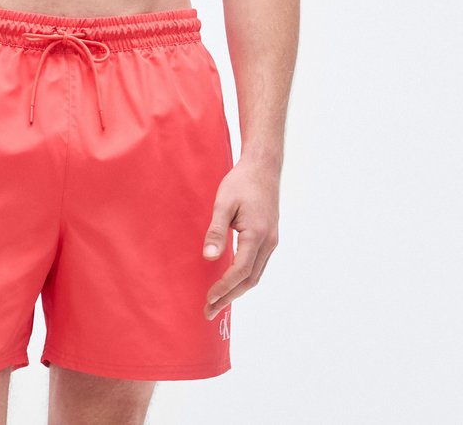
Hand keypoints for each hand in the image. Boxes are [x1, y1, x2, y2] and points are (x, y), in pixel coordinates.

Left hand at [201, 158, 279, 320]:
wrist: (263, 167)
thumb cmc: (241, 182)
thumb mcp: (223, 203)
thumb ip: (216, 231)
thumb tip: (209, 257)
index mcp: (256, 234)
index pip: (240, 271)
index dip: (224, 288)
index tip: (208, 300)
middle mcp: (268, 242)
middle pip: (250, 279)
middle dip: (230, 297)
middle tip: (209, 311)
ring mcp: (272, 240)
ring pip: (256, 275)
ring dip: (237, 290)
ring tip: (218, 302)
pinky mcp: (270, 237)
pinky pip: (258, 265)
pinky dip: (244, 278)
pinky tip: (232, 281)